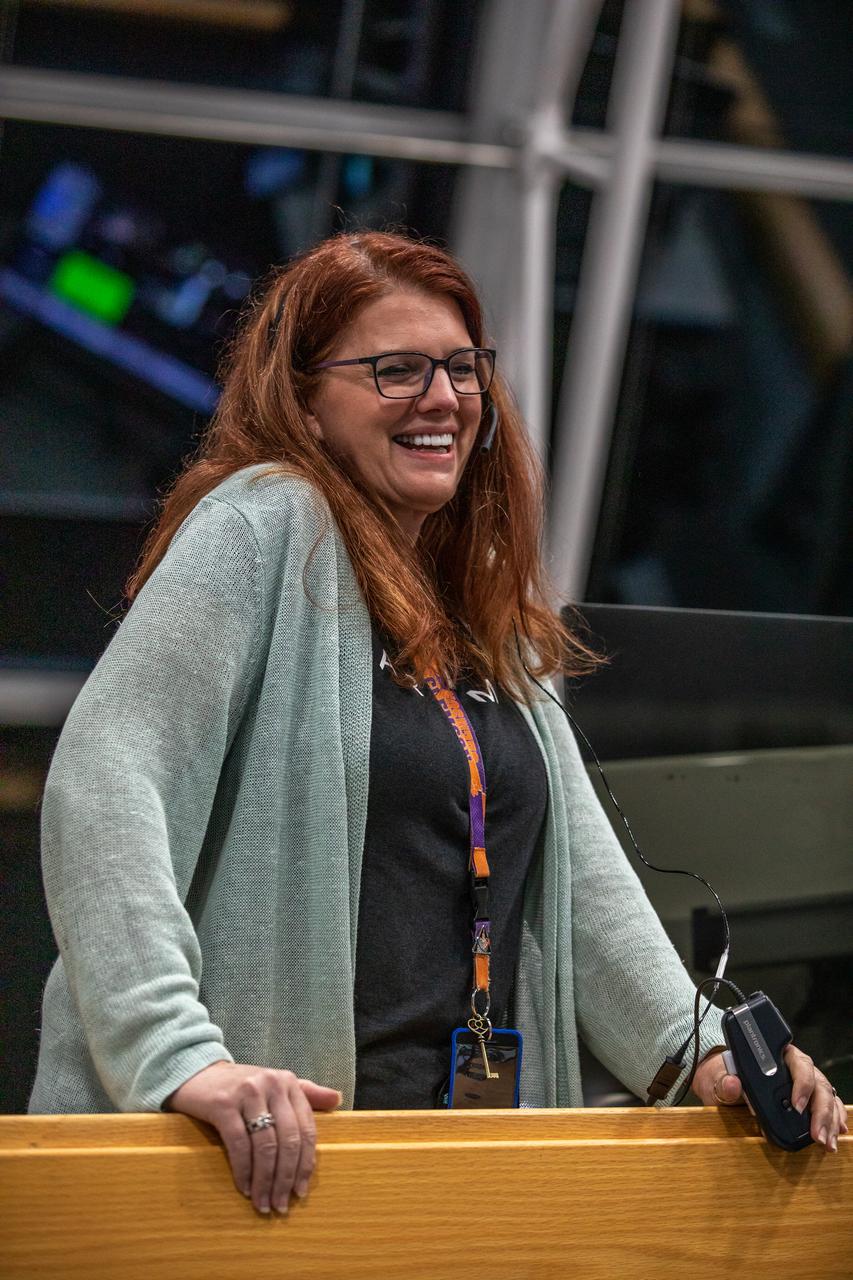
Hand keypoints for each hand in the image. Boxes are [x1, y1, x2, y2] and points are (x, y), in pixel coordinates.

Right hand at [166, 1061, 341, 1212]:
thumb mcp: (275, 1086)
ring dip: (265, 1181)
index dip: (305, 1164)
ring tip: (262, 1203)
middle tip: (281, 1204)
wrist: (198, 1075)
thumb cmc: (240, 1087)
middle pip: (288, 1141)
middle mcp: (272, 1084)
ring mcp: (248, 1093)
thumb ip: (306, 1093)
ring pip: (265, 1146)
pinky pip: (239, 1145)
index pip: (306, 1129)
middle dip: (286, 1178)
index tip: (301, 1192)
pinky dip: (243, 1171)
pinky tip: (244, 1187)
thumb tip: (338, 1099)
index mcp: (289, 1083)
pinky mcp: (223, 1104)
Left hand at [692, 1044, 847, 1150]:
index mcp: (776, 1054)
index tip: (798, 1107)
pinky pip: (827, 1106)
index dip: (802, 1083)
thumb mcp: (717, 1077)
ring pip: (826, 1096)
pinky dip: (833, 1120)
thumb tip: (732, 1084)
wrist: (719, 1081)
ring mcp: (802, 1083)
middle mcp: (793, 1067)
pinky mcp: (805, 1099)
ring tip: (826, 1142)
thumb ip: (724, 1082)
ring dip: (830, 1119)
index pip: (799, 1063)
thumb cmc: (720, 1075)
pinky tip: (836, 1134)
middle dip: (821, 1111)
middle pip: (818, 1083)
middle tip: (817, 1135)